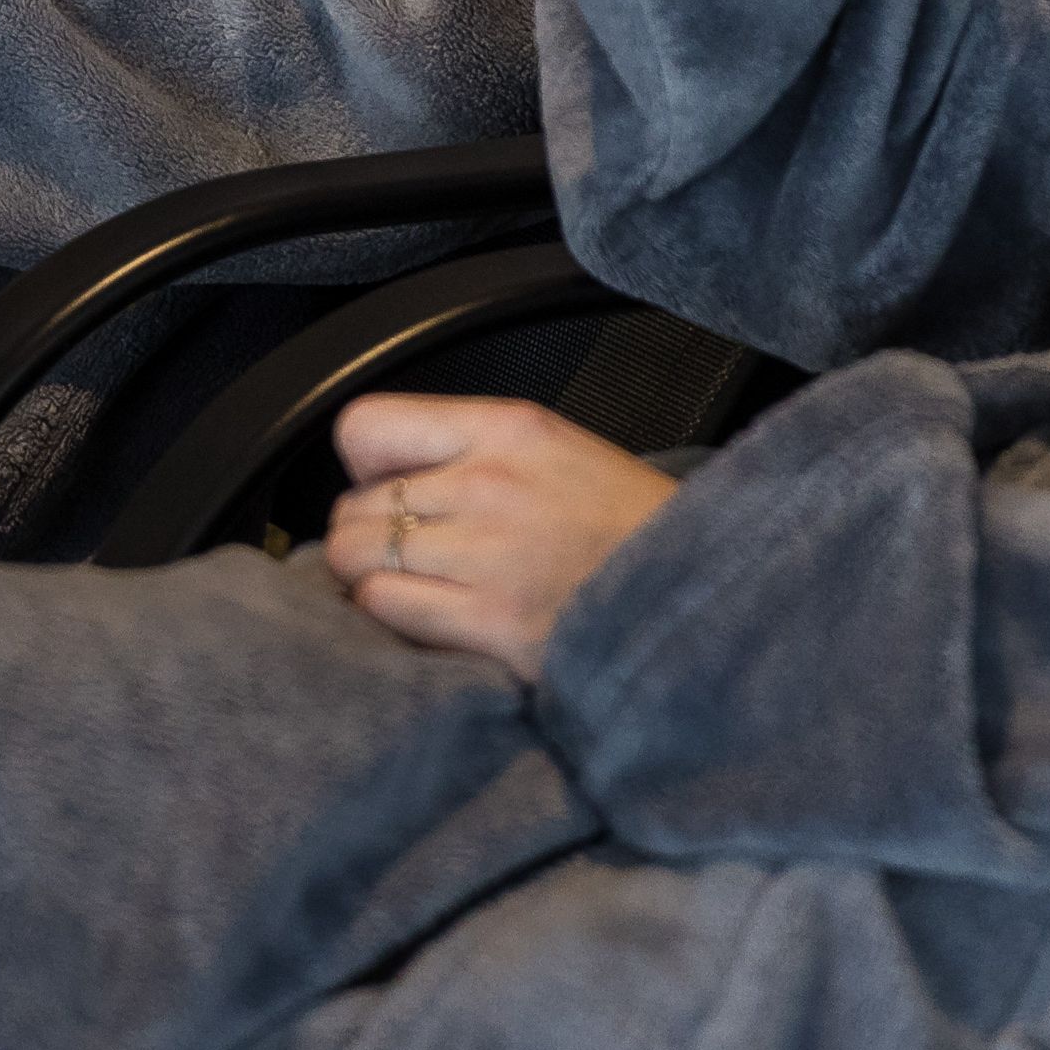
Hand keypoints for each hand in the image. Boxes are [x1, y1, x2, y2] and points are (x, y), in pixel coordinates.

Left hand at [322, 392, 679, 679]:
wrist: (697, 593)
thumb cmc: (626, 528)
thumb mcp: (556, 451)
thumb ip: (471, 452)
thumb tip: (383, 481)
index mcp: (507, 429)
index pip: (365, 426)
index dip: (363, 467)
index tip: (388, 490)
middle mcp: (488, 482)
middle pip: (352, 506)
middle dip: (365, 535)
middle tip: (404, 556)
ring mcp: (488, 554)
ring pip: (354, 559)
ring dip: (369, 582)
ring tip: (412, 591)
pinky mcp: (492, 622)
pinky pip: (385, 610)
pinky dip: (390, 620)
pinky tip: (429, 622)